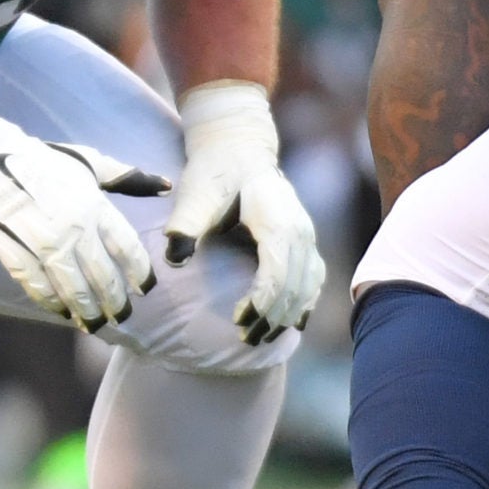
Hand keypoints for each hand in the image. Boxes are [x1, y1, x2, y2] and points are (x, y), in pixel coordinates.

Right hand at [0, 94, 168, 331]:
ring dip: (87, 312)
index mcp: (94, 206)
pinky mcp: (18, 255)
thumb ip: (128, 178)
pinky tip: (62, 312)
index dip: (138, 273)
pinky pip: (40, 289)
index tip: (143, 289)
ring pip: (73, 290)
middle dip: (115, 301)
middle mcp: (74, 230)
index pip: (127, 249)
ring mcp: (44, 246)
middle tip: (122, 315)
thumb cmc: (44, 161)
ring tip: (95, 325)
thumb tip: (167, 187)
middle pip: (103, 277)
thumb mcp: (90, 163)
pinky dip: (53, 304)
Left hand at [163, 81, 325, 344]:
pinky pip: (313, 278)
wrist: (237, 149)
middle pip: (296, 285)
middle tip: (246, 339)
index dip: (262, 302)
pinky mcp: (305, 240)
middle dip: (273, 316)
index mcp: (278, 220)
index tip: (238, 320)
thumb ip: (186, 224)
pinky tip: (289, 324)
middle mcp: (301, 229)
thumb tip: (174, 259)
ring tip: (260, 337)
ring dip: (288, 315)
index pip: (279, 272)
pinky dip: (303, 302)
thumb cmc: (214, 172)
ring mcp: (307, 235)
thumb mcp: (196, 193)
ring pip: (309, 285)